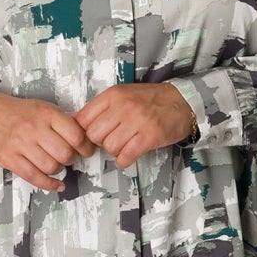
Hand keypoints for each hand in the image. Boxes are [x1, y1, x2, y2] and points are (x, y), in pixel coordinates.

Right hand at [0, 89, 97, 192]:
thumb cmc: (20, 113)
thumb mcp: (44, 108)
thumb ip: (65, 121)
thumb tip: (88, 132)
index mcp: (46, 113)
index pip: (77, 135)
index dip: (86, 147)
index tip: (86, 151)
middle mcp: (33, 127)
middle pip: (65, 154)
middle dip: (71, 159)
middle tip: (68, 157)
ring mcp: (20, 144)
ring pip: (52, 167)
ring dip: (59, 170)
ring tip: (55, 163)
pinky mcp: (9, 158)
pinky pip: (35, 178)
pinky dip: (50, 185)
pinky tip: (57, 185)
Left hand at [74, 82, 195, 168]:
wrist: (182, 101)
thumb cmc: (150, 100)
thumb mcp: (122, 95)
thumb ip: (100, 107)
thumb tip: (73, 119)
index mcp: (113, 95)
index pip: (83, 119)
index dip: (85, 132)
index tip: (95, 135)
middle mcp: (123, 106)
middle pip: (94, 135)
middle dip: (100, 143)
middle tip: (112, 140)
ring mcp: (137, 121)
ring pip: (109, 147)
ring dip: (114, 152)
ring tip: (123, 146)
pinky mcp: (150, 136)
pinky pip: (126, 156)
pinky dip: (124, 161)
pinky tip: (128, 156)